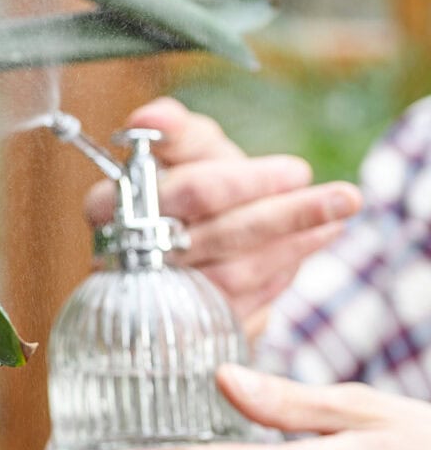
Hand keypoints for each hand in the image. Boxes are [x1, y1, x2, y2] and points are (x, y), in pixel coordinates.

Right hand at [86, 98, 361, 338]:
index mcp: (108, 206)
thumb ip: (176, 132)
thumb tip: (150, 117)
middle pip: (212, 235)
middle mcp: (124, 257)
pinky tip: (305, 248)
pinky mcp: (181, 333)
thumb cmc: (184, 194)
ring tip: (335, 220)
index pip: (183, 191)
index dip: (242, 181)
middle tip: (342, 197)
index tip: (298, 170)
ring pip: (230, 275)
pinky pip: (238, 308)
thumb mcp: (183, 156)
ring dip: (291, 245)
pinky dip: (277, 277)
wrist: (174, 256)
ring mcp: (153, 301)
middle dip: (283, 215)